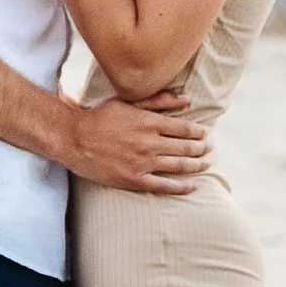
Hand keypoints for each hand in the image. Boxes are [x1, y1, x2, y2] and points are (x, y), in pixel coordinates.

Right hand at [67, 94, 210, 194]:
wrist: (74, 138)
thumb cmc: (100, 117)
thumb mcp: (129, 102)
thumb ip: (159, 101)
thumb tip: (186, 99)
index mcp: (150, 122)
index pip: (185, 128)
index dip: (199, 132)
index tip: (206, 134)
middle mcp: (150, 143)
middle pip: (186, 148)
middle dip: (202, 149)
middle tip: (210, 149)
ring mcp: (143, 163)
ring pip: (179, 166)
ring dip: (197, 165)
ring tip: (206, 164)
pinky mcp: (134, 180)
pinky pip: (164, 186)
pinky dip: (182, 187)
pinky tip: (193, 185)